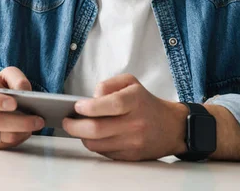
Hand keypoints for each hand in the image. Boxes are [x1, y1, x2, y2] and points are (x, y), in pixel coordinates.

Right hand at [0, 66, 44, 148]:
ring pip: (2, 137)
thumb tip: (24, 90)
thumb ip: (16, 78)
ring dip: (21, 133)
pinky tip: (24, 131)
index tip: (14, 104)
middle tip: (39, 121)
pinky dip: (18, 138)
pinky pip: (3, 145)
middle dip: (20, 123)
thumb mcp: (2, 77)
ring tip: (35, 126)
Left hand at [62, 74, 187, 160]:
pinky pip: (103, 152)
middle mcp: (135, 123)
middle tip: (67, 121)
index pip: (108, 105)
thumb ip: (107, 85)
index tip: (76, 106)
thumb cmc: (146, 102)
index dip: (88, 107)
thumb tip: (91, 98)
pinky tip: (93, 136)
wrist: (172, 127)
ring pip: (96, 144)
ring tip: (77, 128)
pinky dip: (94, 144)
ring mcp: (133, 142)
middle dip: (74, 126)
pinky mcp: (131, 156)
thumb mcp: (130, 82)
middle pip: (96, 129)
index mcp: (135, 101)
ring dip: (81, 137)